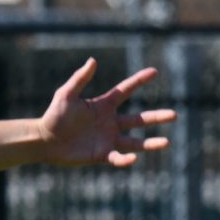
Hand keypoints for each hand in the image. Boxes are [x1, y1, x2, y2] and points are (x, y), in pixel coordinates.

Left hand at [35, 58, 174, 167]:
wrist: (44, 140)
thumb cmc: (54, 116)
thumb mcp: (66, 94)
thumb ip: (80, 79)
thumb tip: (93, 61)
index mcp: (103, 105)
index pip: (126, 90)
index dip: (139, 80)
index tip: (155, 71)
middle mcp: (110, 122)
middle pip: (138, 119)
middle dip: (156, 117)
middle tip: (174, 115)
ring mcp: (107, 139)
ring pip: (135, 142)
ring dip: (151, 143)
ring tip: (167, 142)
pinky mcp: (102, 154)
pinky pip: (118, 157)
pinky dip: (126, 159)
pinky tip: (133, 159)